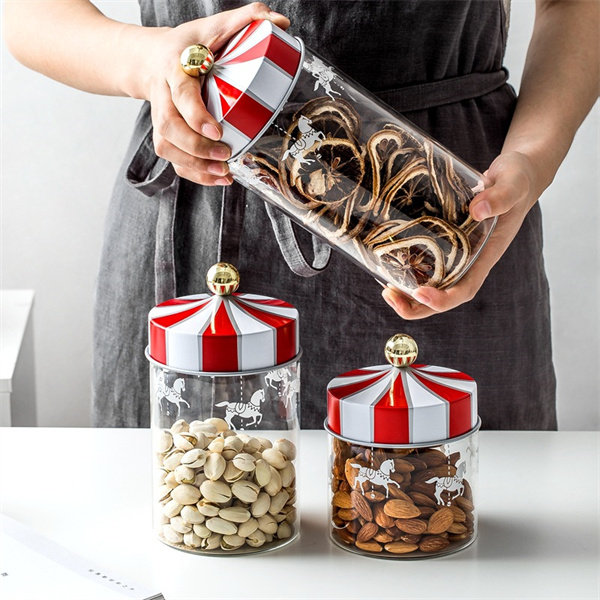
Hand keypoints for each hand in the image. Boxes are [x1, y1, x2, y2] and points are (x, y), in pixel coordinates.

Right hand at [143, 3, 289, 185]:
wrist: (151, 58)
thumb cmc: (187, 44)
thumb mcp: (213, 26)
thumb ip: (244, 20)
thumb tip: (280, 21)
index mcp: (175, 68)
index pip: (180, 95)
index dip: (196, 116)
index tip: (217, 132)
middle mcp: (163, 95)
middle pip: (168, 128)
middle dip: (195, 148)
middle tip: (225, 155)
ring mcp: (162, 117)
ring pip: (167, 148)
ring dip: (194, 166)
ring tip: (223, 173)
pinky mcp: (166, 134)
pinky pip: (173, 159)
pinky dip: (194, 174)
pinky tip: (217, 178)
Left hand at [381, 151, 541, 318]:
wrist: (515, 173)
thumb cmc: (518, 179)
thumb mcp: (513, 184)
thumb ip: (500, 196)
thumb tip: (477, 210)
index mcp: (487, 255)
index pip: (466, 288)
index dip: (444, 298)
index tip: (421, 294)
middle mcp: (471, 260)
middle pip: (444, 296)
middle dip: (417, 306)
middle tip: (390, 297)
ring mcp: (458, 252)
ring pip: (433, 284)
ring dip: (409, 294)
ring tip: (386, 291)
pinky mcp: (447, 240)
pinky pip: (428, 263)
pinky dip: (410, 270)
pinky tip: (390, 266)